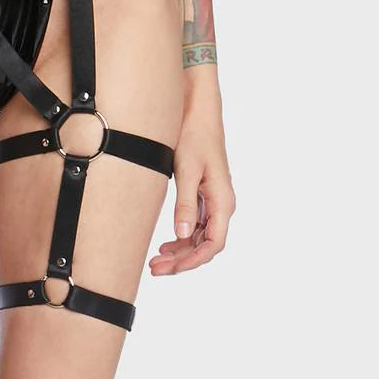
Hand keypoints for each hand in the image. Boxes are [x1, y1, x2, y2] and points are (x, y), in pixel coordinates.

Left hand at [149, 84, 234, 274]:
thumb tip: (182, 235)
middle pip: (205, 245)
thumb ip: (185, 204)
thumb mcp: (186, 170)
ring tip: (156, 261)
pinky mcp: (204, 193)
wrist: (197, 109)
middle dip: (182, 260)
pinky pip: (196, 224)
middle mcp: (221, 204)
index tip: (170, 269)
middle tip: (155, 269)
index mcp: (222, 200)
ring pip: (200, 236)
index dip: (192, 261)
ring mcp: (213, 199)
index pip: (212, 244)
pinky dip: (182, 236)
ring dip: (180, 251)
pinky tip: (166, 243)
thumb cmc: (194, 135)